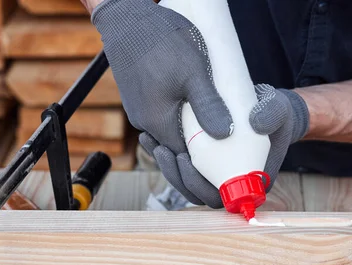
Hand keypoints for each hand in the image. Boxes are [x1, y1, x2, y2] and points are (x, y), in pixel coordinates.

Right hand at [91, 0, 232, 159]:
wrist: (126, 17)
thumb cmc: (159, 40)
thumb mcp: (193, 73)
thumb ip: (208, 105)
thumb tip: (225, 134)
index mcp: (158, 123)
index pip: (185, 158)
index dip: (205, 160)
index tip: (224, 154)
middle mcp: (145, 123)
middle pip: (176, 147)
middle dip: (198, 147)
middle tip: (222, 137)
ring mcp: (140, 111)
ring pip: (169, 132)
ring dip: (188, 132)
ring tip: (209, 122)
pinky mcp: (139, 98)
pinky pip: (161, 117)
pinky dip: (177, 118)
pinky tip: (191, 107)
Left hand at [139, 83, 309, 208]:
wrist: (267, 108)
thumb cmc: (276, 114)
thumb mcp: (279, 110)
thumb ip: (273, 115)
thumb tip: (256, 123)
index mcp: (248, 182)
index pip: (219, 196)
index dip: (198, 184)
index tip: (185, 159)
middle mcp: (229, 183)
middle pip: (196, 192)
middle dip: (175, 174)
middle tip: (163, 149)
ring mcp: (214, 175)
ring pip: (185, 182)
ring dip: (165, 166)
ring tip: (151, 141)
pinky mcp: (203, 163)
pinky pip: (181, 167)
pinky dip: (164, 154)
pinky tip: (150, 137)